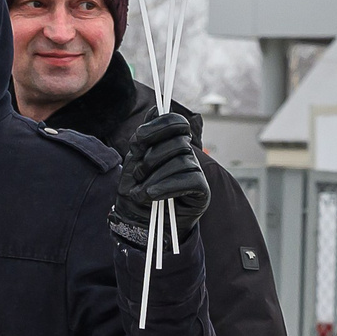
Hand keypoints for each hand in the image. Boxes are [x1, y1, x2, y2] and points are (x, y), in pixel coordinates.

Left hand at [113, 113, 209, 237]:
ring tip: (141, 193)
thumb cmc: (137, 193)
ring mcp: (196, 172)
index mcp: (171, 144)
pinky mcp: (201, 190)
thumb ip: (144, 138)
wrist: (140, 226)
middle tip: (138, 176)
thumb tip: (156, 109)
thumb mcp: (134, 163)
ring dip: (155, 177)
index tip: (138, 141)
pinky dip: (166, 187)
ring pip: (181, 161)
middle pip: (177, 141)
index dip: (157, 126)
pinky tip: (152, 196)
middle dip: (151, 158)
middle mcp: (187, 155)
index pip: (175, 122)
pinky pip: (188, 179)